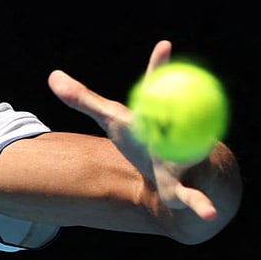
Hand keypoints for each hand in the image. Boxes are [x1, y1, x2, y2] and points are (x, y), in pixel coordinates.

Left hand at [46, 39, 220, 221]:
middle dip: (179, 105)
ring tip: (199, 154)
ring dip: (197, 156)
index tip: (164, 45)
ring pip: (191, 155)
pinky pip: (193, 197)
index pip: (158, 89)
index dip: (160, 68)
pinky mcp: (187, 189)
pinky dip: (200, 205)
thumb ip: (84, 100)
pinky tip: (208, 214)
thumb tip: (52, 76)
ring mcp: (186, 160)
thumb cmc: (144, 142)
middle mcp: (178, 133)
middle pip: (177, 118)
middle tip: (176, 92)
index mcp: (158, 115)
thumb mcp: (114, 121)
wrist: (177, 175)